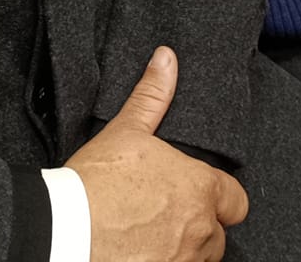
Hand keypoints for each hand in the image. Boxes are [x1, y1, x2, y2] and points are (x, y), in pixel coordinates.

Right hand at [68, 49, 248, 261]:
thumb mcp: (126, 131)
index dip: (219, 198)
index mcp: (200, 189)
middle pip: (217, 236)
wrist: (64, 231)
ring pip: (198, 260)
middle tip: (166, 218)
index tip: (195, 196)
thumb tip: (166, 59)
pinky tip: (141, 254)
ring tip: (151, 239)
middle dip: (198, 228)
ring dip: (182, 252)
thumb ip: (152, 96)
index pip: (236, 200)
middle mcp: (200, 231)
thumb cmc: (95, 183)